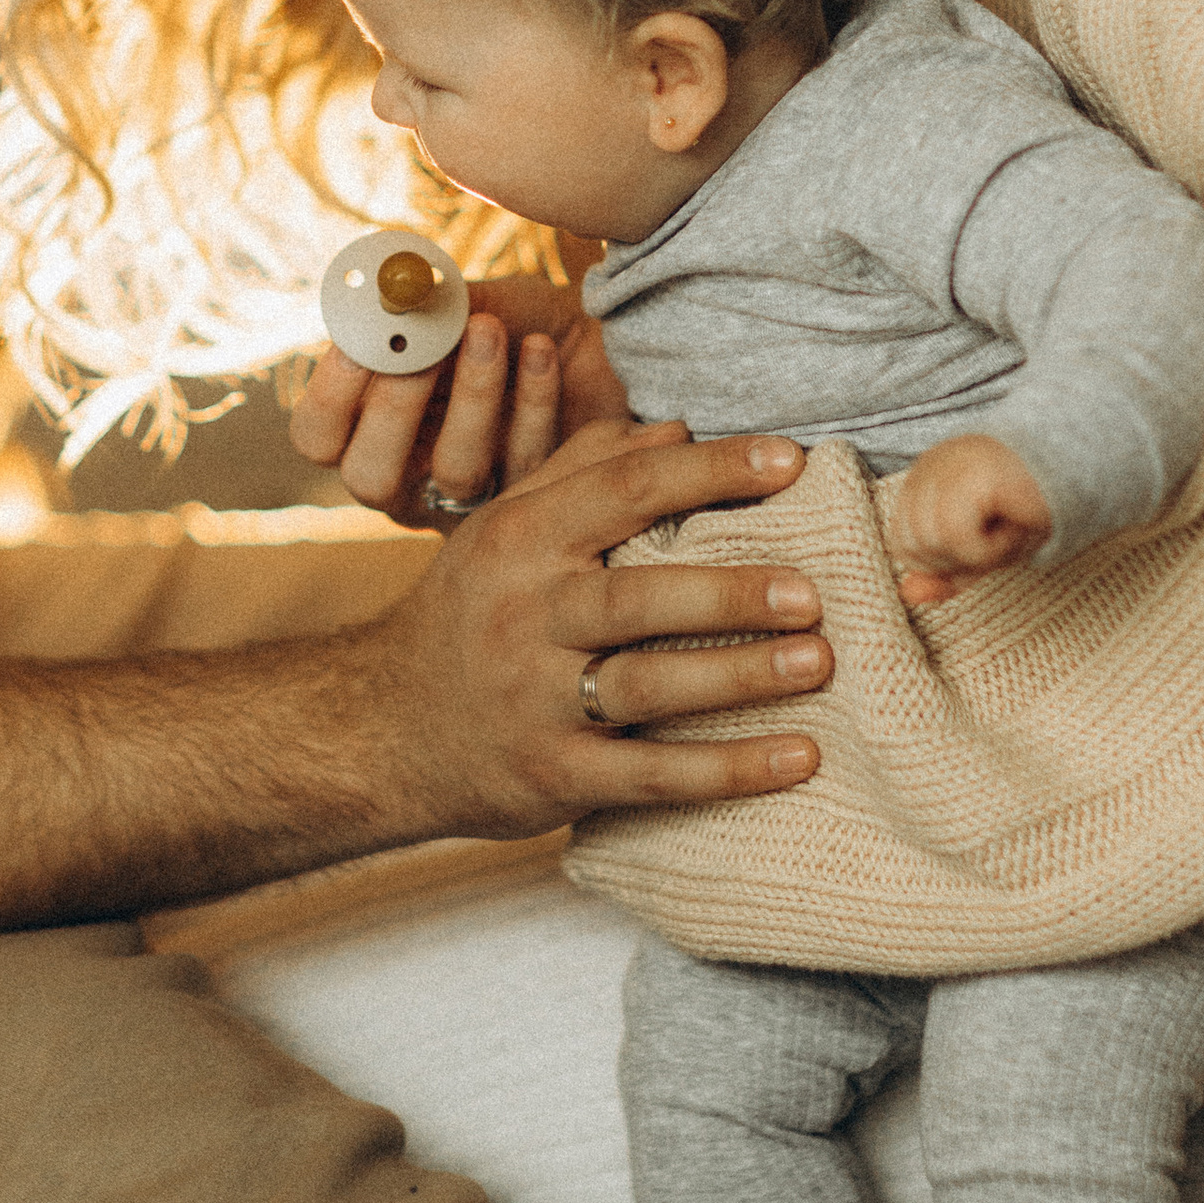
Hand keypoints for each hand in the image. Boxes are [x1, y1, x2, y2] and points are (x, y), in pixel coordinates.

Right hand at [290, 277, 630, 522]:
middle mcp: (413, 474)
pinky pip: (524, 468)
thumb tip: (394, 291)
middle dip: (395, 408)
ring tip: (494, 331)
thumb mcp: (482, 303)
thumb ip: (435, 304)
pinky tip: (543, 353)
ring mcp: (475, 499)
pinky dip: (531, 402)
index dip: (329, 396)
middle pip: (367, 475)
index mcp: (375, 425)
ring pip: (453, 473)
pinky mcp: (538, 506)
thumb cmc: (530, 326)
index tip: (363, 342)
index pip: (318, 435)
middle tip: (424, 350)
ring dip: (472, 395)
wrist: (625, 352)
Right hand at [355, 420, 833, 834]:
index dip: (711, 470)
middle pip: (635, 596)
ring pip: (646, 688)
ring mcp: (536, 701)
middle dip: (728, 592)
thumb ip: (583, 471)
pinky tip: (800, 757)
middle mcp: (525, 615)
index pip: (624, 490)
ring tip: (819, 662)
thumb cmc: (471, 613)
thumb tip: (674, 426)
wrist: (383, 729)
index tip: (792, 460)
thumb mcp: (506, 529)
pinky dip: (728, 770)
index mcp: (523, 539)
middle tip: (813, 590)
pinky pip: (649, 776)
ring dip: (738, 676)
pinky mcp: (554, 776)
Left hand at [885, 436, 1050, 605]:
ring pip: (932, 542)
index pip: (902, 543)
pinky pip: (956, 535)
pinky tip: (1013, 528)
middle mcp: (928, 467)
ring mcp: (947, 464)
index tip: (983, 542)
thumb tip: (909, 594)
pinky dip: (988, 549)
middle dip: (959, 561)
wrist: (1081, 475)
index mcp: (923, 479)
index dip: (943, 563)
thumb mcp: (982, 555)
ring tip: (1008, 529)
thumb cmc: (1029, 513)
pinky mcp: (970, 473)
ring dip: (978, 555)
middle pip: (912, 546)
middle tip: (1000, 537)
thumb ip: (944, 575)